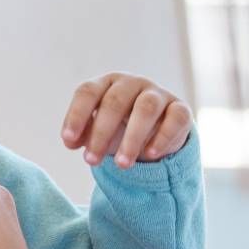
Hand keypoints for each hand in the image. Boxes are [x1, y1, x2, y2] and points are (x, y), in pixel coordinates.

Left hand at [61, 71, 192, 167]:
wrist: (158, 132)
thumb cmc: (120, 128)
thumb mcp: (99, 131)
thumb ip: (82, 134)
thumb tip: (70, 141)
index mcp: (107, 84)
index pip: (88, 91)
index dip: (77, 115)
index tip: (68, 140)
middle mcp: (132, 84)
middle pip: (115, 101)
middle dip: (101, 133)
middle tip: (91, 161)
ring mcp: (158, 94)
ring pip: (146, 108)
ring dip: (132, 138)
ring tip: (121, 164)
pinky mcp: (180, 109)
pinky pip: (175, 118)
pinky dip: (162, 137)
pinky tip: (150, 155)